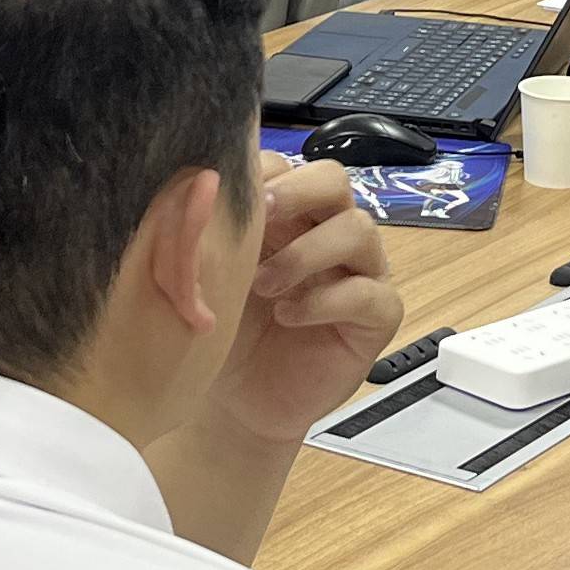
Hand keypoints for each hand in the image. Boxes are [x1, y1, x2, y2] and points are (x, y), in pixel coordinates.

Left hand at [203, 160, 403, 447]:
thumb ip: (202, 234)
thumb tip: (194, 190)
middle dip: (296, 191)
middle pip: (333, 180)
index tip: (224, 196)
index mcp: (284, 214)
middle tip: (259, 217)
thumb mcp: (202, 277)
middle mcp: (326, 232)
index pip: (285, 165)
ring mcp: (358, 272)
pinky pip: (370, 294)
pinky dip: (326, 301)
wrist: (235, 404)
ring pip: (359, 229)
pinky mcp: (376, 318)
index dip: (259, 173)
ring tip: (263, 284)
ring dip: (307, 251)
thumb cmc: (220, 331)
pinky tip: (288, 316)